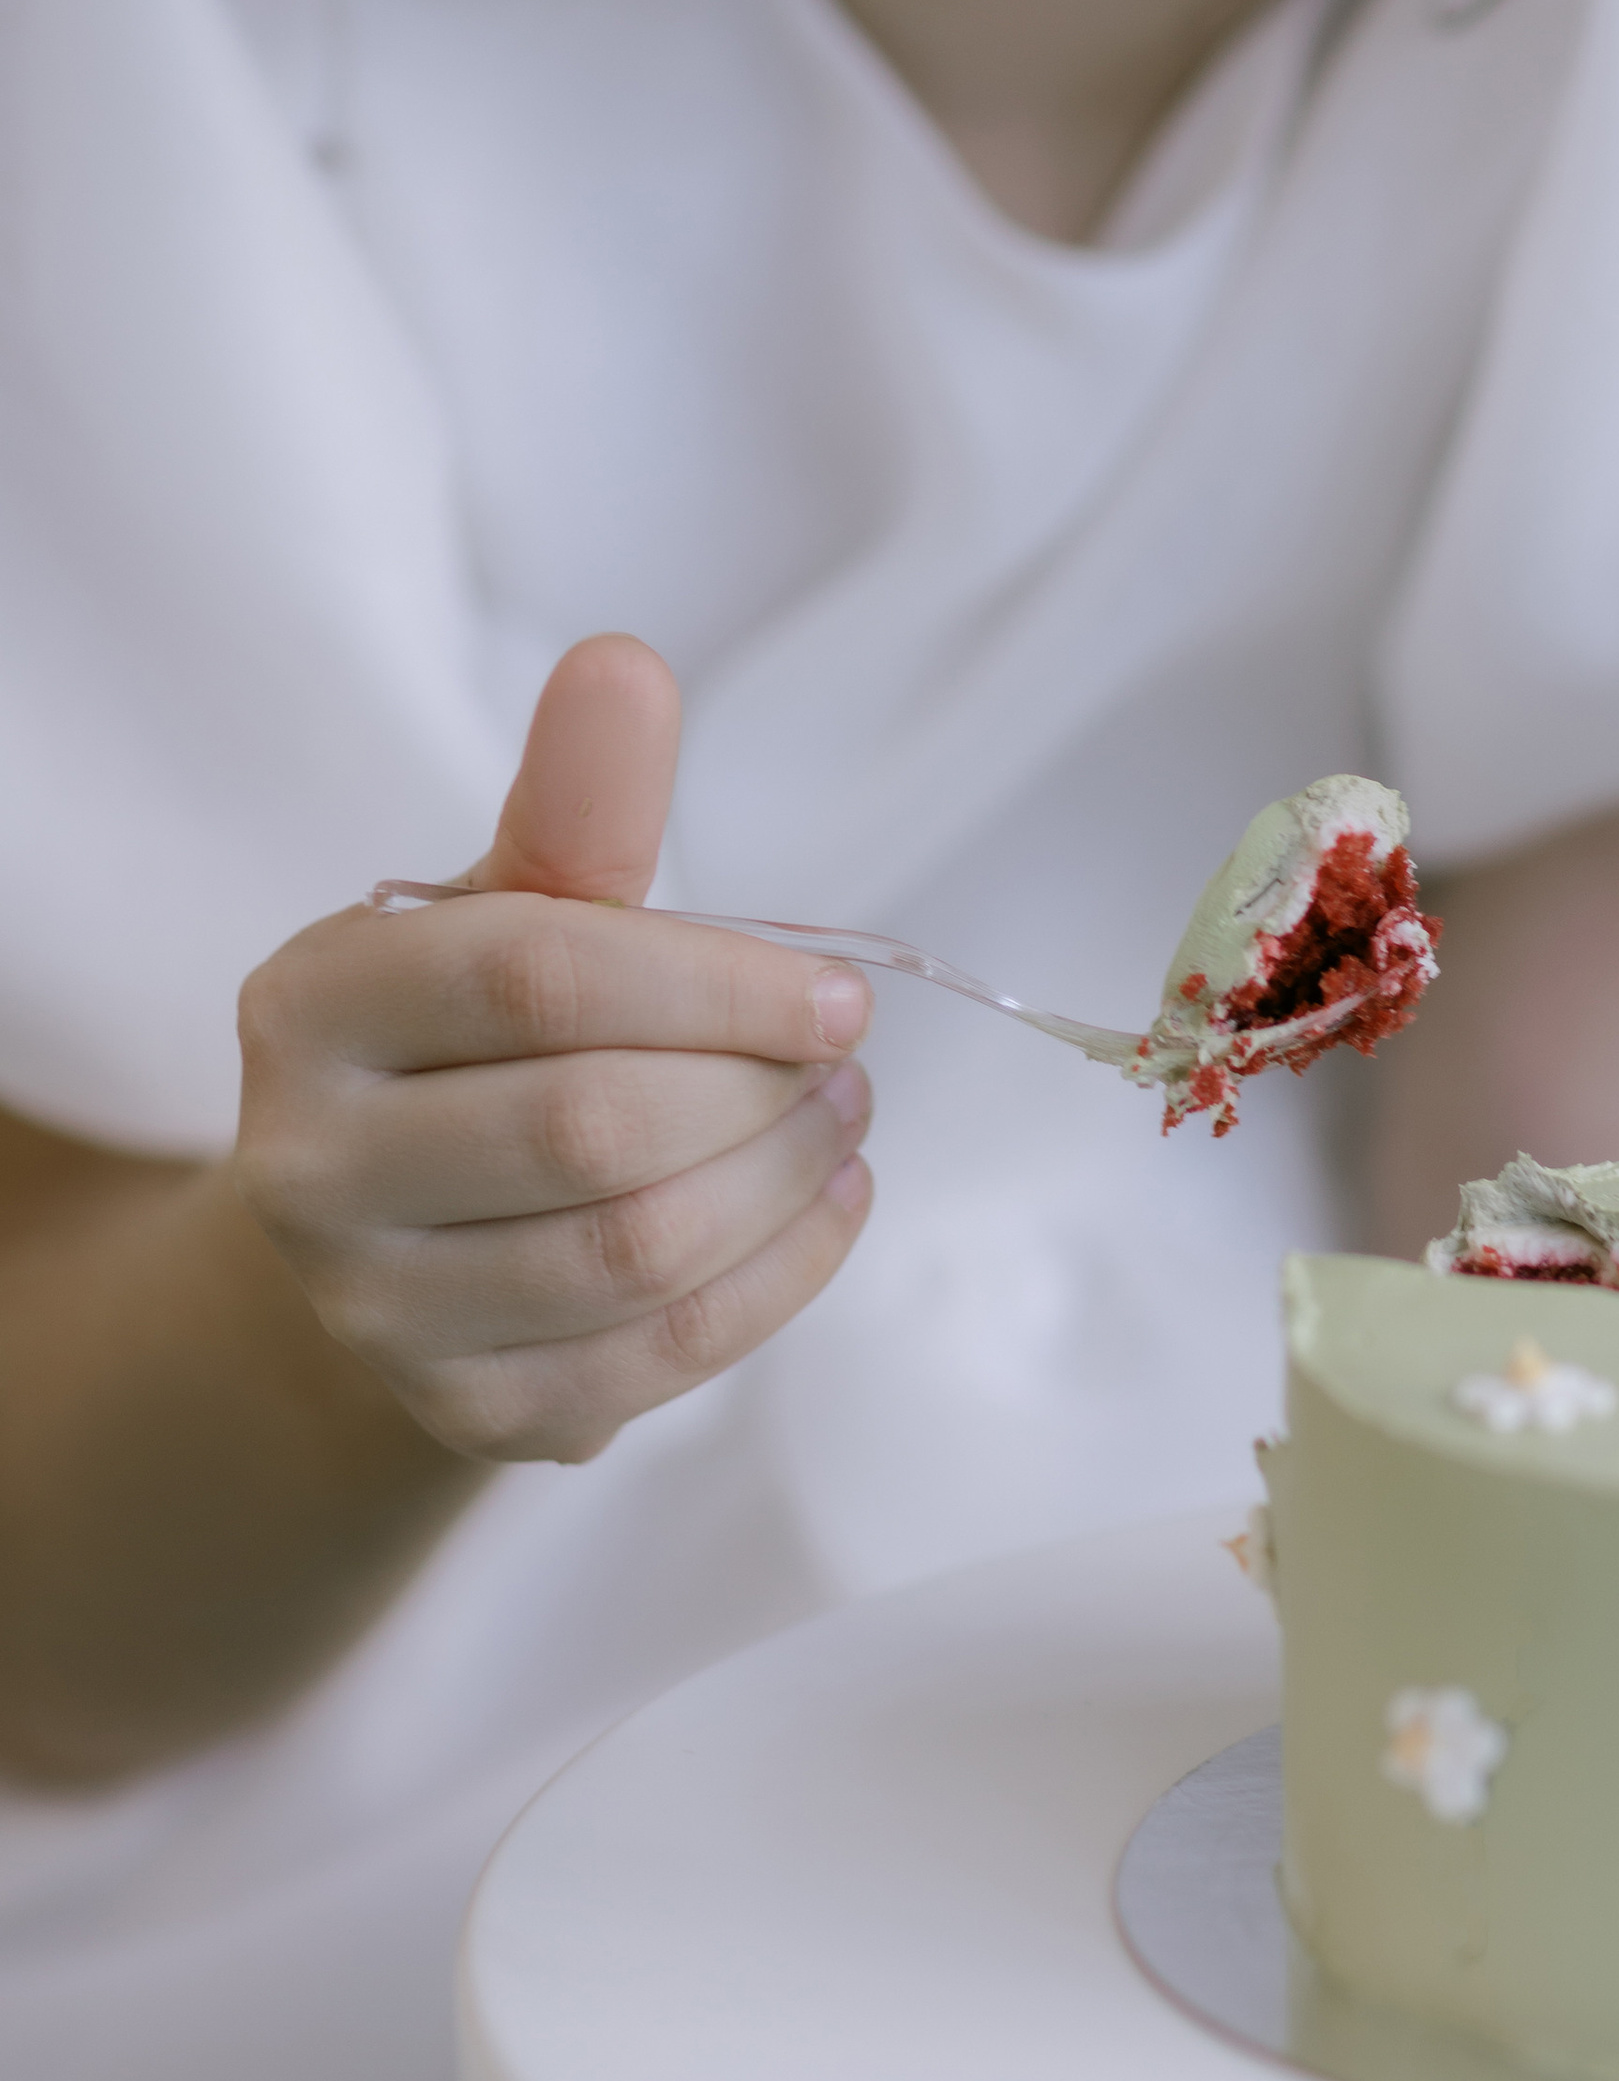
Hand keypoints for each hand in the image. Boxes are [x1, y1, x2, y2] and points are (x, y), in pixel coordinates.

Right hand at [234, 635, 874, 1463]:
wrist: (403, 1230)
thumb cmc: (479, 1036)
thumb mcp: (511, 905)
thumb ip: (574, 803)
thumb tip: (624, 664)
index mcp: (312, 1006)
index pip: (536, 980)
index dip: (718, 983)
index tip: (839, 991)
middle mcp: (311, 1169)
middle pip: (596, 1130)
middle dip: (759, 1088)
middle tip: (846, 1055)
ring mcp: (378, 1313)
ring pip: (638, 1253)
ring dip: (786, 1179)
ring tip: (841, 1117)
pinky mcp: (468, 1416)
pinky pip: (664, 1355)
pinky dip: (785, 1275)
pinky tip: (828, 1203)